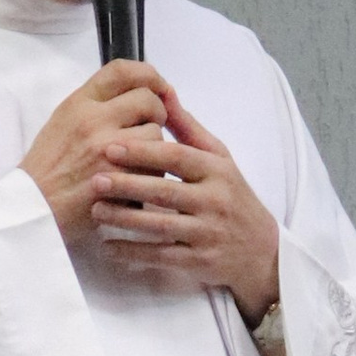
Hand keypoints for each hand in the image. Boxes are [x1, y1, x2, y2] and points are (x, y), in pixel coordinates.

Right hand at [22, 60, 171, 248]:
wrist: (34, 208)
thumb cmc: (49, 170)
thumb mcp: (63, 123)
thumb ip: (96, 107)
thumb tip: (137, 94)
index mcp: (79, 103)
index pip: (122, 71)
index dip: (149, 75)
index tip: (159, 88)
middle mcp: (94, 119)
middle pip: (148, 100)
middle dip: (157, 114)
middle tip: (147, 130)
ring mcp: (108, 147)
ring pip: (155, 133)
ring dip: (154, 148)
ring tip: (135, 162)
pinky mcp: (120, 176)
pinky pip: (154, 166)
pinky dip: (150, 175)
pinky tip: (132, 183)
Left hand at [91, 86, 281, 319]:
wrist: (261, 249)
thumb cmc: (233, 197)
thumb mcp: (220, 159)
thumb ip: (189, 130)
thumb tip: (164, 93)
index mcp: (217, 171)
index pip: (177, 158)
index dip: (143, 152)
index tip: (111, 147)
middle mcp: (214, 201)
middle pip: (165, 192)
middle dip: (128, 185)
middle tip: (95, 180)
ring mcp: (208, 233)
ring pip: (161, 226)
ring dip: (126, 220)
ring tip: (96, 211)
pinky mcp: (201, 261)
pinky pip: (162, 256)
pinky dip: (135, 252)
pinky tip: (110, 247)